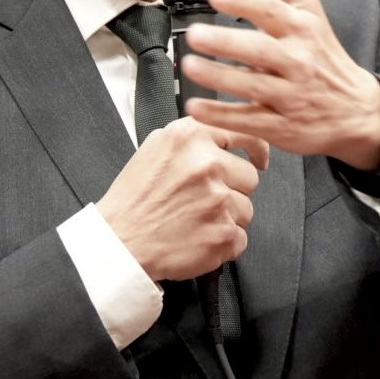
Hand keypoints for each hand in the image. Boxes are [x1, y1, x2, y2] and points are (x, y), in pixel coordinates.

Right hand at [97, 117, 268, 281]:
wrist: (119, 241)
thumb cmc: (133, 200)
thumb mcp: (155, 148)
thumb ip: (191, 139)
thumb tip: (223, 137)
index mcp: (190, 138)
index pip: (244, 135)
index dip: (255, 149)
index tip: (260, 158)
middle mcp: (206, 164)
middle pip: (249, 176)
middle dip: (233, 189)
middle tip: (204, 200)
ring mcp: (218, 200)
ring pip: (246, 209)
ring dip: (227, 218)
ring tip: (195, 220)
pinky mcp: (223, 234)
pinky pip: (240, 238)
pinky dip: (223, 243)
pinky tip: (198, 238)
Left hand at [182, 0, 379, 170]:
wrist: (358, 109)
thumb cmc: (323, 51)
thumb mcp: (308, 7)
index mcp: (301, 28)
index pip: (271, 10)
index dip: (243, 1)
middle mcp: (298, 61)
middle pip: (259, 51)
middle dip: (226, 43)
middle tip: (195, 34)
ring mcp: (291, 96)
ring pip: (252, 87)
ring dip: (218, 77)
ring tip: (189, 66)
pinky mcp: (283, 126)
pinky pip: (249, 121)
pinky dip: (221, 116)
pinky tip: (195, 107)